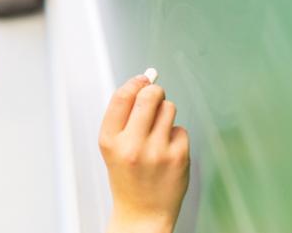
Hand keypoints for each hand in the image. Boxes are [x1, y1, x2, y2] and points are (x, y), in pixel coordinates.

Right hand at [99, 76, 189, 232]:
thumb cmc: (127, 175)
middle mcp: (131, 145)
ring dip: (165, 113)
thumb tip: (144, 79)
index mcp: (110, 140)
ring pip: (169, 108)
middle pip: (148, 96)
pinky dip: (175, 135)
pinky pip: (181, 128)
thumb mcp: (112, 145)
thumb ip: (123, 114)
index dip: (134, 82)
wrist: (143, 212)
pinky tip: (167, 150)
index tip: (142, 79)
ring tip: (158, 130)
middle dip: (154, 91)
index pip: (122, 97)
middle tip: (155, 97)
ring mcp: (156, 151)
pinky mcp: (178, 157)